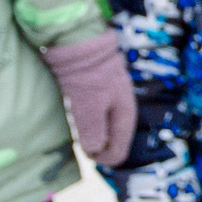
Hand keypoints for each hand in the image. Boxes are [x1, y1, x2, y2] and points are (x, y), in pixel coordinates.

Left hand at [41, 34, 136, 165]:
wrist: (81, 43)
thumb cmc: (86, 78)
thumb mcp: (89, 109)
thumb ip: (94, 134)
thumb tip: (95, 150)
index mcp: (125, 116)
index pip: (118, 151)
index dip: (100, 158)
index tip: (83, 153)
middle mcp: (123, 109)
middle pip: (113, 140)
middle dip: (97, 147)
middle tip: (79, 145)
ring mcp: (114, 98)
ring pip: (105, 128)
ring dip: (92, 135)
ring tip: (76, 133)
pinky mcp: (102, 89)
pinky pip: (98, 115)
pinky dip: (88, 122)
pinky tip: (77, 118)